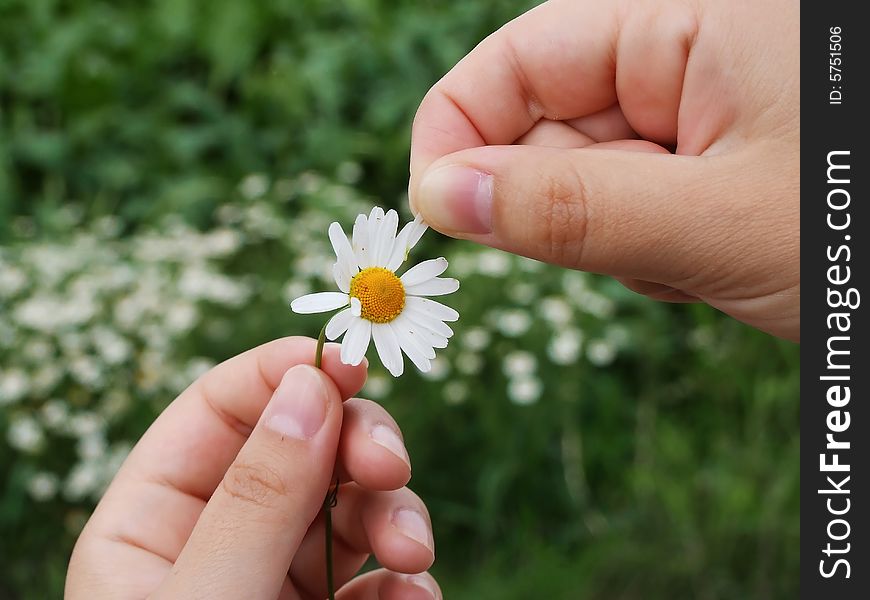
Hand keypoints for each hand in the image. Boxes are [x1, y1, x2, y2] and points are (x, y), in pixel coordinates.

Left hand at [66, 337, 440, 599]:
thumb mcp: (206, 598)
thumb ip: (257, 499)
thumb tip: (310, 387)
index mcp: (149, 524)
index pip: (218, 409)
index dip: (284, 372)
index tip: (353, 363)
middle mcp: (216, 540)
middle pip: (301, 448)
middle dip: (357, 447)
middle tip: (391, 466)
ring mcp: (273, 578)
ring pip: (349, 505)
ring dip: (395, 513)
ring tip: (414, 551)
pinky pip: (373, 572)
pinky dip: (404, 576)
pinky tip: (415, 593)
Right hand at [410, 0, 798, 340]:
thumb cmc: (865, 236)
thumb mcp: (715, 221)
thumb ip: (572, 209)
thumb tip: (440, 195)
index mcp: (684, 23)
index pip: (522, 60)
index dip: (459, 131)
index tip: (433, 213)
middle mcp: (682, 62)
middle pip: (549, 133)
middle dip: (565, 210)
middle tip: (641, 250)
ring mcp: (697, 121)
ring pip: (587, 189)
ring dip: (619, 242)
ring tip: (703, 258)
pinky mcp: (705, 175)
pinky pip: (630, 220)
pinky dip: (653, 257)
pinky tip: (716, 267)